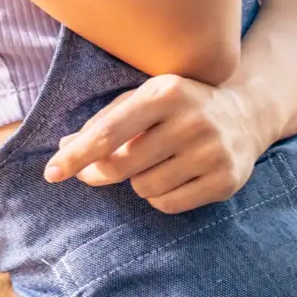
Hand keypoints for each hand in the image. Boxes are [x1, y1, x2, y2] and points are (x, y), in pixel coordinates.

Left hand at [41, 73, 268, 214]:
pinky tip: (175, 175)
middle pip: (122, 165)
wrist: (245, 114)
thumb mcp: (144, 98)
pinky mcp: (225, 180)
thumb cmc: (180, 105)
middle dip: (101, 171)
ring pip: (144, 188)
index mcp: (166, 92)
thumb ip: (105, 120)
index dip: (77, 155)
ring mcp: (212, 151)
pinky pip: (168, 204)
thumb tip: (65, 146)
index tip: (51, 173)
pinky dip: (161, 196)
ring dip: (139, 181)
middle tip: (96, 170)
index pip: (110, 132)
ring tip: (156, 161)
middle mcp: (191, 120)